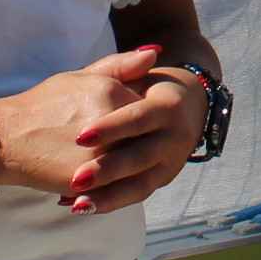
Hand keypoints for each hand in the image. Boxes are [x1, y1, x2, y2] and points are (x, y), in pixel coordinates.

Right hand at [0, 47, 163, 199]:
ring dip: (128, 162)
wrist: (6, 139)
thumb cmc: (44, 104)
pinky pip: (117, 184)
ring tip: (110, 158)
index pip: (148, 106)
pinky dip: (115, 181)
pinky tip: (103, 175)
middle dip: (137, 139)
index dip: (140, 114)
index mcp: (110, 93)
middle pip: (145, 136)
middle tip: (121, 141)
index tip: (127, 118)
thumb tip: (156, 52)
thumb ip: (121, 65)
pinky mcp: (89, 183)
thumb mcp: (80, 76)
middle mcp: (109, 124)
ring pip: (133, 162)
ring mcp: (100, 156)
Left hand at [63, 63, 210, 215]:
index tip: (81, 138)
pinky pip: (134, 195)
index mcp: (168, 107)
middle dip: (108, 170)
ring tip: (75, 202)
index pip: (138, 118)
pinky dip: (108, 202)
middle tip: (76, 178)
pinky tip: (79, 206)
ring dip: (107, 195)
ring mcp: (169, 163)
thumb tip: (148, 52)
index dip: (111, 128)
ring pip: (139, 184)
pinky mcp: (159, 180)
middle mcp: (175, 138)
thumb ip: (129, 65)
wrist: (185, 108)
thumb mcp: (136, 75)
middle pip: (139, 156)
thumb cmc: (148, 88)